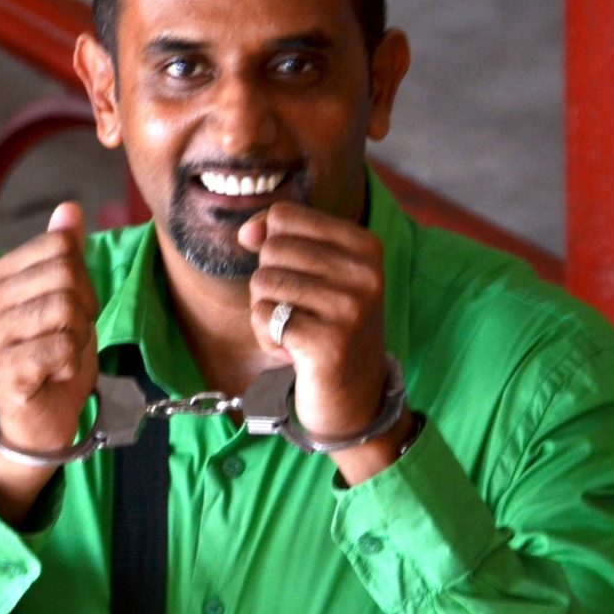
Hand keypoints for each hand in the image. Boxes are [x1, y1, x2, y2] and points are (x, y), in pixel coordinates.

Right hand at [0, 203, 98, 517]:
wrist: (44, 419)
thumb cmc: (54, 355)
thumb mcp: (66, 298)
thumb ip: (64, 253)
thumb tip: (69, 209)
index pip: (60, 248)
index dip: (83, 279)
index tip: (72, 310)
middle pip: (66, 276)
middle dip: (85, 310)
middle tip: (70, 336)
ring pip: (66, 310)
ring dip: (79, 337)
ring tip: (62, 355)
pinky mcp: (3, 373)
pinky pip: (62, 347)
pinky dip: (73, 363)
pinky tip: (56, 375)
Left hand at [238, 203, 409, 482]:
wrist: (355, 397)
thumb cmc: (328, 327)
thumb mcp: (316, 273)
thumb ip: (280, 239)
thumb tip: (248, 232)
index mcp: (365, 246)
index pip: (285, 215)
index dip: (269, 244)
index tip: (293, 274)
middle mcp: (365, 274)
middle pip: (271, 249)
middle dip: (269, 283)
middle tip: (298, 311)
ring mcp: (350, 309)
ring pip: (263, 282)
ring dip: (266, 312)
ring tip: (296, 331)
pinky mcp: (328, 343)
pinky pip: (263, 318)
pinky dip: (265, 337)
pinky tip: (292, 352)